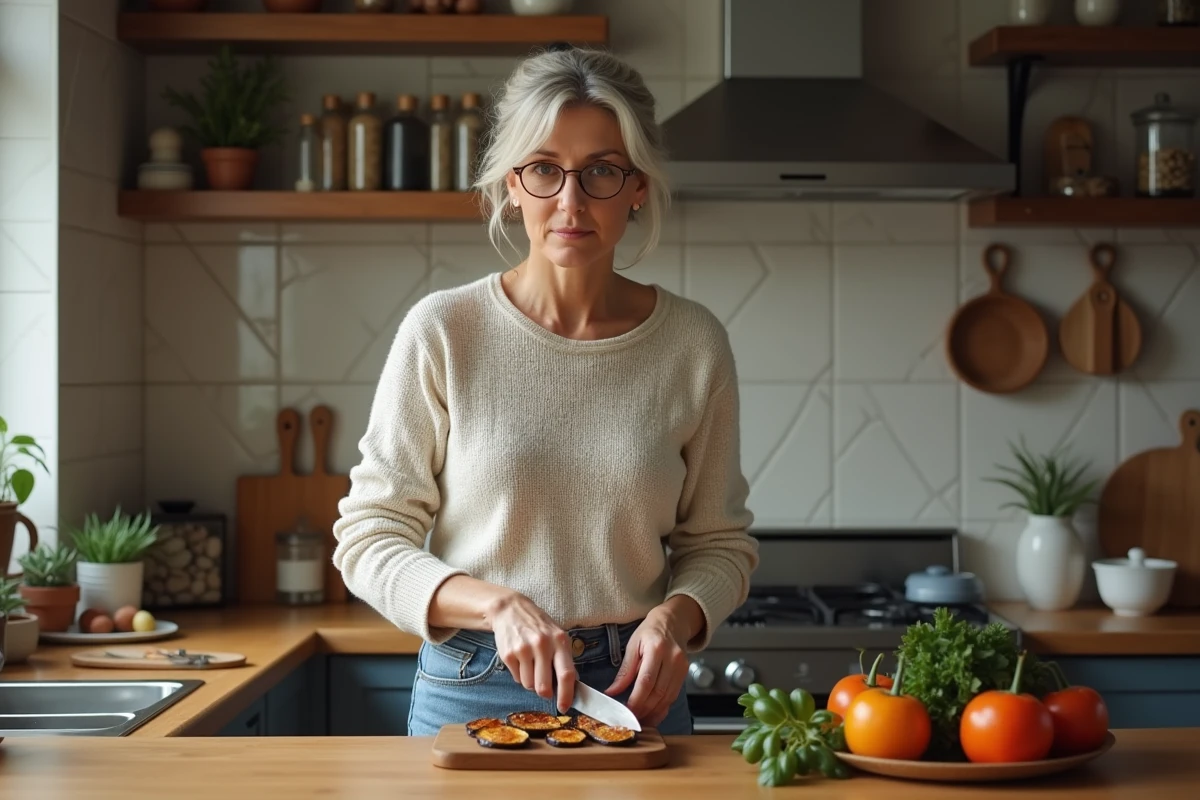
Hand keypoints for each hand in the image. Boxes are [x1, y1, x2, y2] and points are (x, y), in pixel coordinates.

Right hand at [486, 591, 577, 713]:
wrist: (510, 610)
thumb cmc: (538, 626)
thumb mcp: (557, 636)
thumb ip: (564, 659)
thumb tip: (571, 687)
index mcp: (559, 641)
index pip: (566, 674)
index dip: (566, 694)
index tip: (565, 707)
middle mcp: (543, 645)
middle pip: (544, 686)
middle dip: (544, 693)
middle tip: (544, 688)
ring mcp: (524, 649)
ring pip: (529, 685)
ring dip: (530, 682)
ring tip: (531, 665)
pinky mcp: (508, 654)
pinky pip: (517, 678)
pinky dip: (519, 675)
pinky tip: (521, 660)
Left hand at [604, 604, 694, 726]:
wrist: (673, 621)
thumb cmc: (650, 631)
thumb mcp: (633, 645)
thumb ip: (624, 671)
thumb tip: (612, 692)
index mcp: (657, 648)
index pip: (646, 681)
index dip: (636, 700)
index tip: (626, 712)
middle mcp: (673, 658)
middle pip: (658, 692)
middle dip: (643, 710)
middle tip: (630, 720)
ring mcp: (682, 667)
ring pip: (667, 697)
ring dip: (653, 712)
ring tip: (640, 721)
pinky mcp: (685, 673)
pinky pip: (673, 696)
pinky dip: (663, 708)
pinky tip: (653, 714)